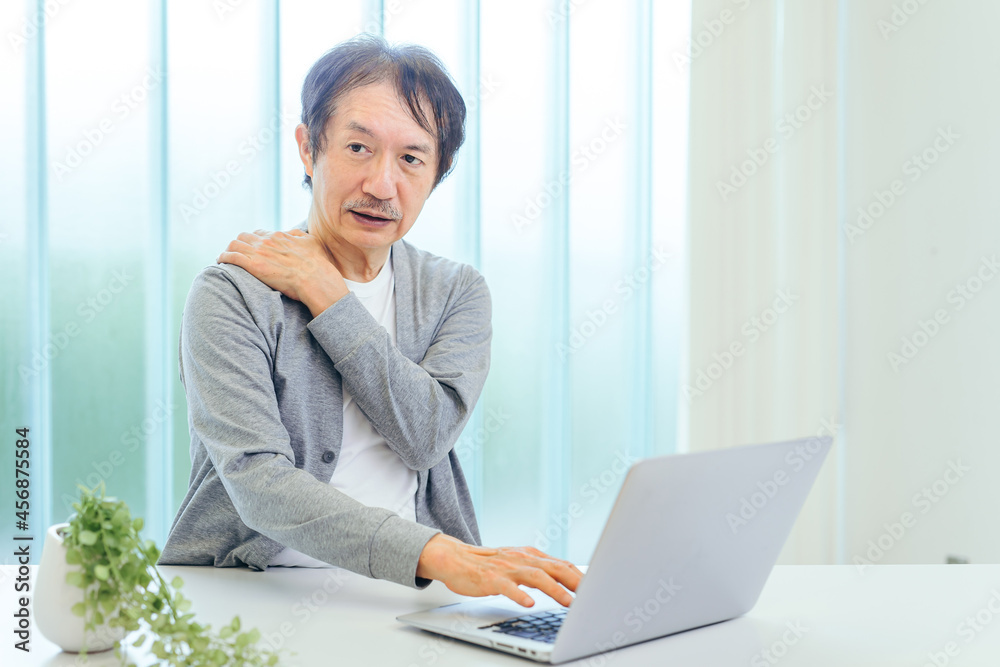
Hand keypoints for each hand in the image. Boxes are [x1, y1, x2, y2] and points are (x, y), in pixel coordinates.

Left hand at [217, 229, 348, 316]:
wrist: (316, 280)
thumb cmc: (318, 265)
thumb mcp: (312, 243)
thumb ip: (300, 236)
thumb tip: (292, 233)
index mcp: (280, 236)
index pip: (260, 234)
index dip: (254, 240)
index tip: (253, 248)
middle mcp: (267, 241)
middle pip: (245, 236)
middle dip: (240, 244)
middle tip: (238, 253)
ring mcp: (259, 252)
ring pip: (235, 243)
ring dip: (229, 249)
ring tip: (226, 257)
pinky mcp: (253, 265)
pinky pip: (231, 256)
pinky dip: (223, 257)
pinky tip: (220, 261)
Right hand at [416, 534, 582, 607]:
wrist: (456, 559)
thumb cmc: (489, 565)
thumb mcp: (518, 562)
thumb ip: (540, 569)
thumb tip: (567, 579)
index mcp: (531, 555)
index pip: (562, 564)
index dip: (580, 576)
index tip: (597, 588)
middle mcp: (522, 559)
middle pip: (554, 567)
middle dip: (575, 581)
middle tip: (591, 595)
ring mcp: (507, 568)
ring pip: (535, 576)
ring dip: (554, 589)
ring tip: (568, 602)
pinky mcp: (491, 578)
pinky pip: (507, 587)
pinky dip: (519, 594)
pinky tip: (529, 603)